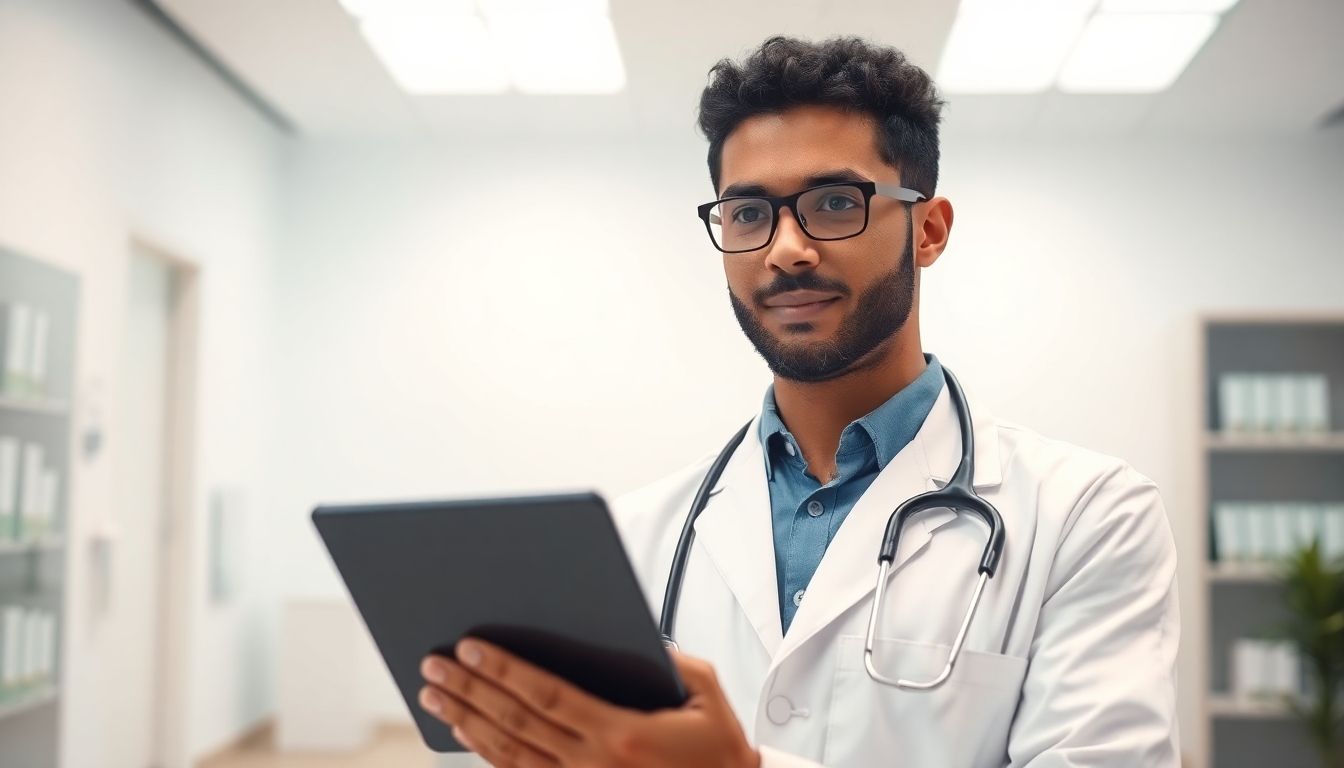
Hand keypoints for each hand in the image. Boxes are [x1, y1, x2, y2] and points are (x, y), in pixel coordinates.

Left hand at [419, 639, 760, 767]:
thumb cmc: (717, 747)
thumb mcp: (706, 693)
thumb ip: (671, 660)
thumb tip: (631, 634)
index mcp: (623, 736)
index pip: (547, 696)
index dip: (504, 671)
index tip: (470, 648)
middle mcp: (594, 766)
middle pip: (516, 723)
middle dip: (469, 690)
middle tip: (433, 663)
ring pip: (508, 754)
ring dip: (466, 720)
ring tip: (434, 693)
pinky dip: (487, 752)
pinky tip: (465, 729)